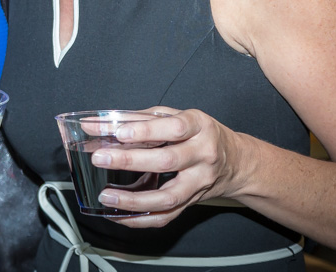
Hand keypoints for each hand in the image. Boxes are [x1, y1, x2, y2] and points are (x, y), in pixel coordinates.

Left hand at [90, 106, 244, 227]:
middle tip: (100, 158)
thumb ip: (140, 118)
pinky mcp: (193, 202)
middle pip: (167, 161)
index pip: (173, 128)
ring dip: (133, 199)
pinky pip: (167, 217)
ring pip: (168, 196)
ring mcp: (199, 182)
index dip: (146, 130)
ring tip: (106, 195)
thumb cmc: (199, 133)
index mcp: (198, 127)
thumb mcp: (177, 116)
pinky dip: (141, 219)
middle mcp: (203, 155)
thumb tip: (100, 123)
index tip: (119, 133)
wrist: (235, 161)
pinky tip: (119, 215)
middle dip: (130, 161)